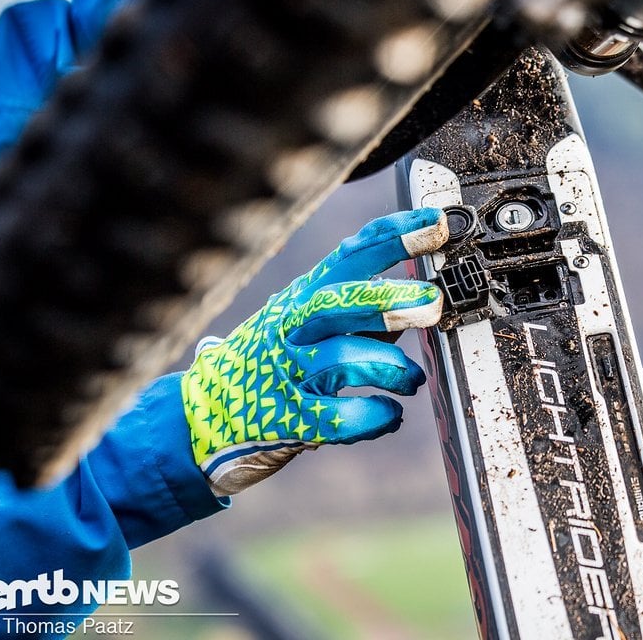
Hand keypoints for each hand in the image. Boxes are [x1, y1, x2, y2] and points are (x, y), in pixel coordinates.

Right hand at [181, 208, 447, 495]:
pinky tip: (389, 414)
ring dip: (389, 367)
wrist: (206, 414)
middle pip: (340, 300)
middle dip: (390, 297)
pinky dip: (371, 416)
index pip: (352, 255)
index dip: (395, 235)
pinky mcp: (285, 419)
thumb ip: (363, 311)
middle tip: (432, 303)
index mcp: (306, 295)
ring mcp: (286, 371)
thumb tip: (424, 294)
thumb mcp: (313, 322)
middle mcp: (294, 326)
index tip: (437, 223)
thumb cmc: (275, 360)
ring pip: (340, 357)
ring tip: (412, 380)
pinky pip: (335, 417)